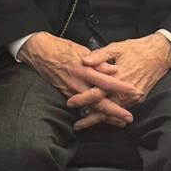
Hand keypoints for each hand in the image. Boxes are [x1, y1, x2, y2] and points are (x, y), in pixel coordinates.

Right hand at [21, 31, 136, 128]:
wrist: (38, 52)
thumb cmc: (59, 48)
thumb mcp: (81, 49)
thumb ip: (97, 61)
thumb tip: (112, 70)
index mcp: (83, 69)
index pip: (105, 80)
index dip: (119, 86)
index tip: (132, 90)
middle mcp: (77, 83)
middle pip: (99, 101)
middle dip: (115, 111)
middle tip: (128, 118)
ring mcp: (70, 91)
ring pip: (90, 108)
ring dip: (105, 116)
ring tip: (119, 122)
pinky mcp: (65, 94)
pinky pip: (81, 107)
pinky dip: (92, 114)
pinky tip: (101, 118)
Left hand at [67, 33, 170, 128]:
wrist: (161, 54)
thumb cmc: (138, 49)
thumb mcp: (117, 47)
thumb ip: (99, 56)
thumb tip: (84, 61)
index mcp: (118, 77)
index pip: (97, 92)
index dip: (83, 98)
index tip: (71, 102)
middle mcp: (126, 90)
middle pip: (105, 108)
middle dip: (90, 118)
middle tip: (77, 125)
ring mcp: (133, 96)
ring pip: (113, 112)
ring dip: (100, 118)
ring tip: (86, 124)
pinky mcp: (139, 98)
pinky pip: (123, 109)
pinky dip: (112, 114)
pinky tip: (104, 117)